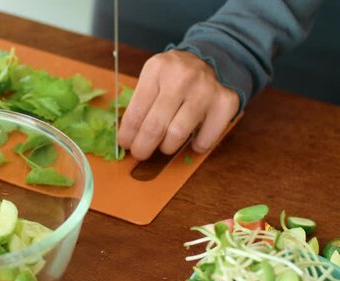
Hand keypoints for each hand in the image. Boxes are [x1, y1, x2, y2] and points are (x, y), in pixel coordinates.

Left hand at [118, 50, 238, 159]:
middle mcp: (182, 78)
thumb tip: (128, 138)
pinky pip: (206, 139)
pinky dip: (197, 146)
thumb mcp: (153, 76)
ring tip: (165, 144)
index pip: (136, 113)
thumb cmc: (175, 75)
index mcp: (157, 69)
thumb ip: (141, 102)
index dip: (127, 135)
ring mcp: (205, 90)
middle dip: (142, 147)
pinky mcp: (225, 103)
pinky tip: (193, 140)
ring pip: (177, 135)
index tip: (125, 144)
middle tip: (140, 153)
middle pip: (154, 127)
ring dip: (167, 147)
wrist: (213, 57)